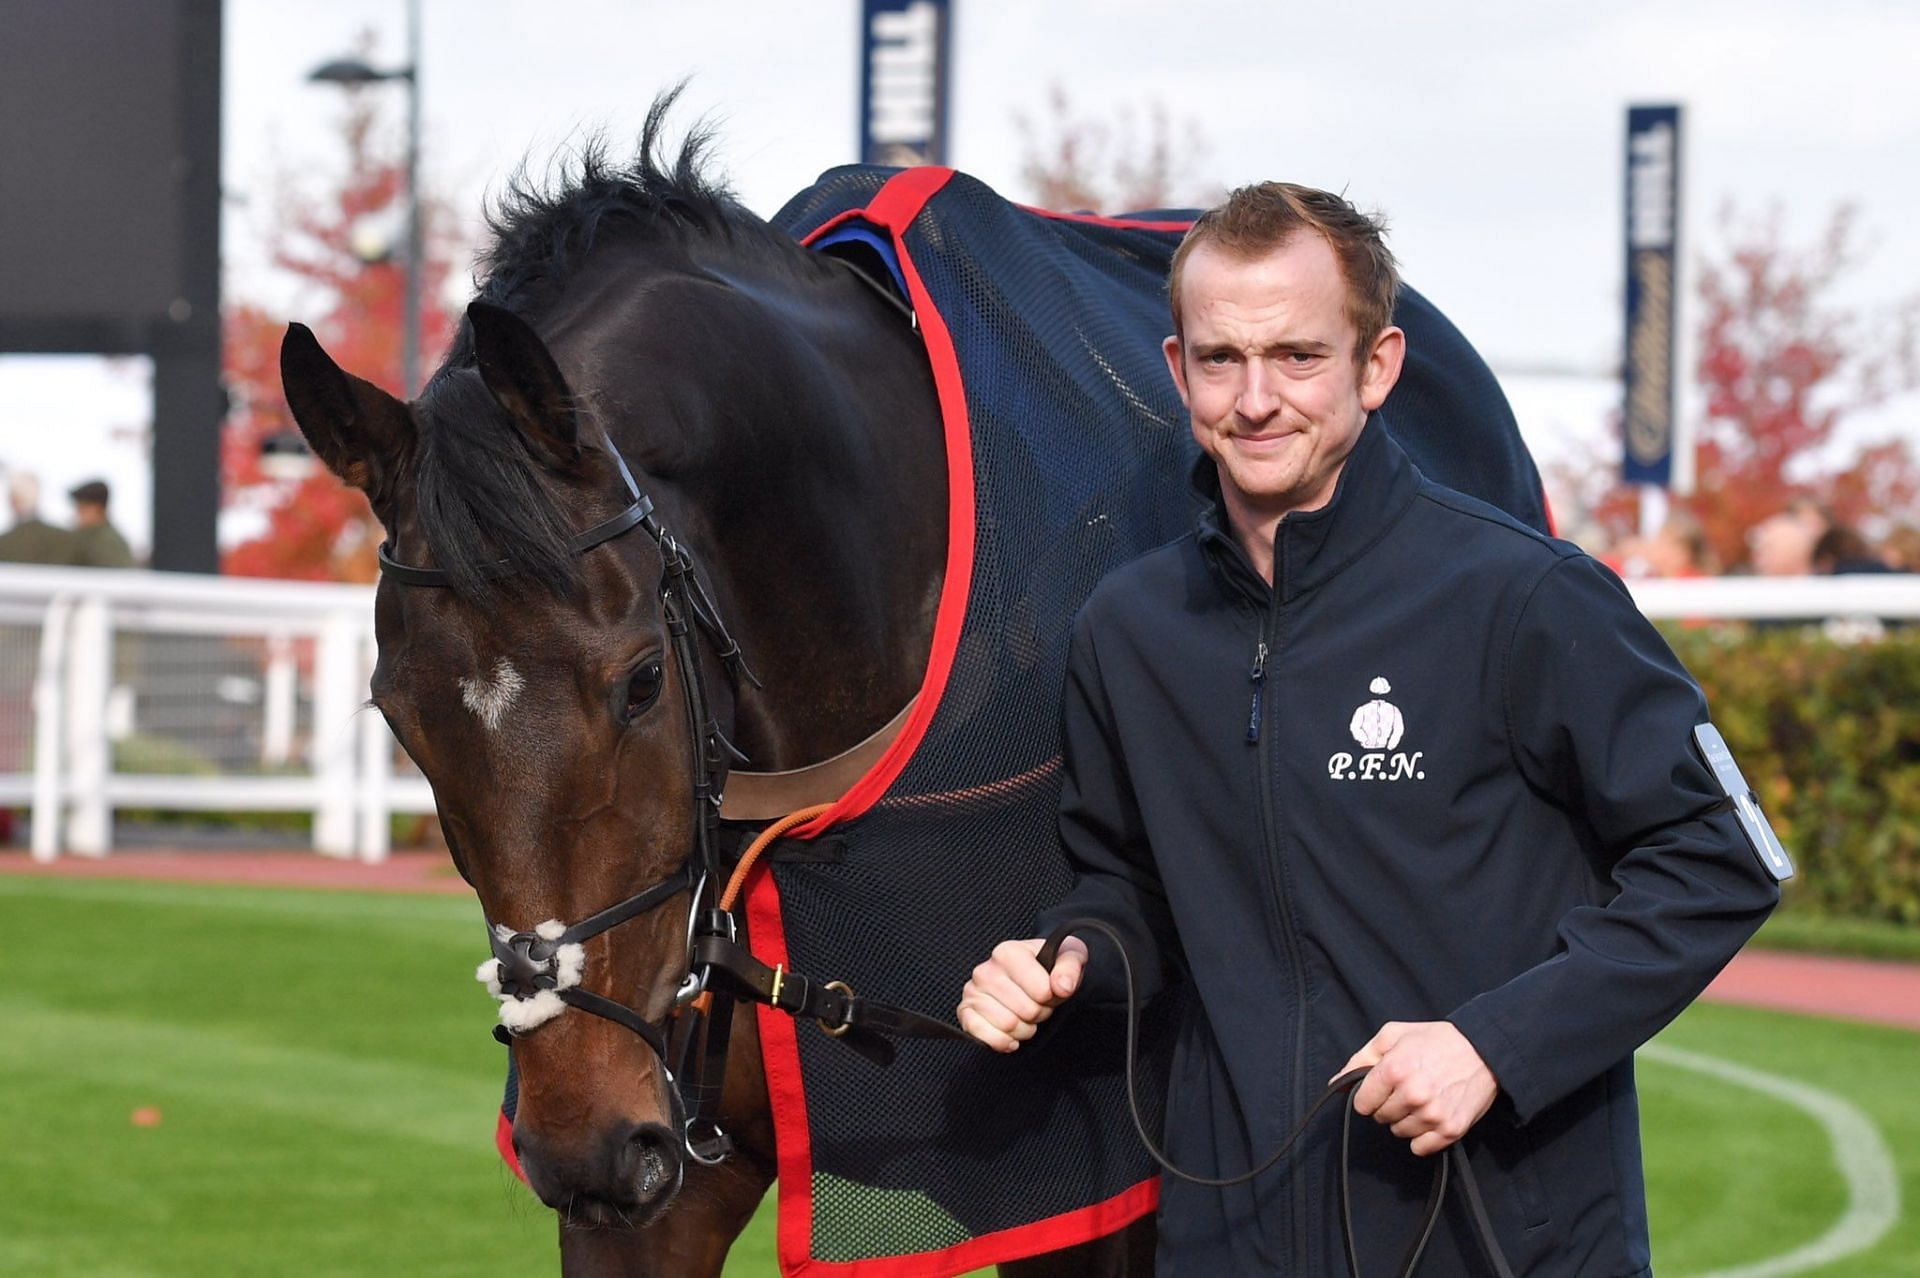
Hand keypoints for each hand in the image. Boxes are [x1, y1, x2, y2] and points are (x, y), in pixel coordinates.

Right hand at [956, 936, 1088, 1052]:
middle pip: (1026, 1011)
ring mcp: (972, 992)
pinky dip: (1001, 1041)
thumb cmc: (1049, 968)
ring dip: (1024, 1028)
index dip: (1051, 996)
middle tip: (1037, 1003)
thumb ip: (1070, 968)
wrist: (1032, 979)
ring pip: (1008, 1025)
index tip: (1049, 989)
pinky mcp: (965, 1012)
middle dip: (1038, 1013)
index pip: (1041, 989)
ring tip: (1024, 1014)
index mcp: (1007, 952)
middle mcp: (985, 970)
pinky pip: (981, 1035)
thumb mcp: (1069, 958)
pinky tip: (1010, 1034)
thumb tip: (1062, 986)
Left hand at [1337, 1021, 1498, 1155]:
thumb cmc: (1436, 1039)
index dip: (1370, 1095)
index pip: (1362, 1103)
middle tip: (1407, 1089)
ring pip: (1400, 1132)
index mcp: (1394, 1070)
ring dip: (1406, 1120)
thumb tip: (1336, 1083)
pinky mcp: (1451, 1130)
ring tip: (1422, 1099)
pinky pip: (1421, 1148)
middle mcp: (1412, 1094)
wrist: (1484, 1049)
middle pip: (1380, 1118)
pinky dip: (1423, 1137)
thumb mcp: (1393, 1035)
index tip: (1383, 1087)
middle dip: (1388, 1105)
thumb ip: (1361, 1058)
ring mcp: (1432, 1115)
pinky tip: (1431, 1117)